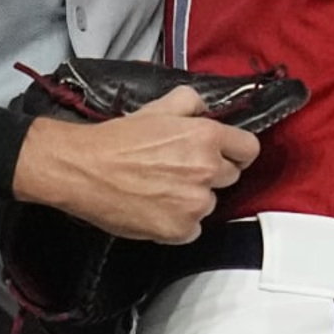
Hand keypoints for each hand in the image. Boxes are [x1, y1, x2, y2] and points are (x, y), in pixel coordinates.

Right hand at [11, 85, 260, 243]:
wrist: (83, 168)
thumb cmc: (118, 138)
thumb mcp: (160, 106)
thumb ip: (192, 102)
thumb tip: (205, 109)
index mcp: (208, 137)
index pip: (249, 149)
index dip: (236, 151)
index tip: (226, 155)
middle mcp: (207, 170)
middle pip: (230, 177)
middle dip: (211, 173)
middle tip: (181, 170)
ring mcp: (194, 203)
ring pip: (210, 203)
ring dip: (193, 199)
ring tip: (163, 189)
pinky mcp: (178, 230)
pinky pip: (192, 229)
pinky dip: (178, 223)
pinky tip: (157, 208)